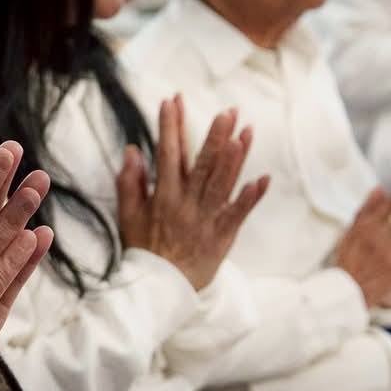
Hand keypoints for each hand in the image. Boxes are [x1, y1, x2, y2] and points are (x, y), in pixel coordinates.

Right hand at [114, 96, 269, 290]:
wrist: (160, 290)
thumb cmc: (144, 251)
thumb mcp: (128, 216)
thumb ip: (129, 182)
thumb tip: (132, 151)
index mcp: (163, 197)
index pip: (167, 154)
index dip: (170, 126)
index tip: (172, 100)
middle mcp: (186, 205)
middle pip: (202, 165)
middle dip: (214, 136)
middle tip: (227, 111)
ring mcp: (206, 220)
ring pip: (222, 184)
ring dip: (235, 158)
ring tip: (246, 132)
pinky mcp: (222, 236)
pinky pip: (238, 214)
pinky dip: (251, 198)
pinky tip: (263, 179)